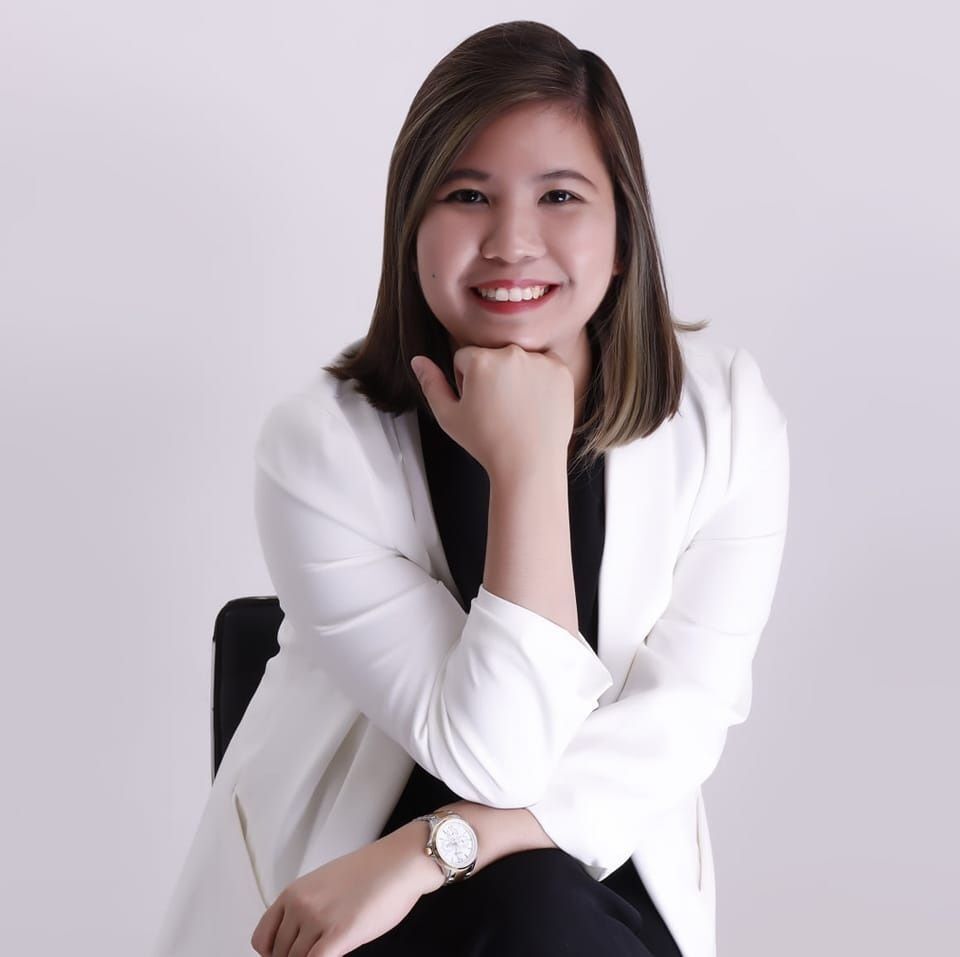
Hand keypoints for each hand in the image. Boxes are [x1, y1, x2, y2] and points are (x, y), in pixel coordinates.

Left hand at [250, 832, 428, 956]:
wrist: (399, 863)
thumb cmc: (372, 871)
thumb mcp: (326, 884)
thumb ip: (308, 908)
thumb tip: (299, 939)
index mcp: (294, 892)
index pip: (262, 937)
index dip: (272, 954)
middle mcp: (301, 904)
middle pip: (281, 954)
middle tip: (316, 952)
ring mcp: (318, 919)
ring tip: (330, 950)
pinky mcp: (338, 934)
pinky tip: (334, 956)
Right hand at [411, 343, 573, 480]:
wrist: (530, 464)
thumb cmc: (487, 444)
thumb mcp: (448, 417)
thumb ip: (431, 384)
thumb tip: (418, 360)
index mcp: (481, 360)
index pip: (464, 358)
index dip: (465, 383)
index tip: (476, 405)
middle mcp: (511, 353)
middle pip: (491, 356)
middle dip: (490, 376)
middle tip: (497, 410)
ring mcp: (539, 360)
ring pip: (517, 359)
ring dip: (515, 376)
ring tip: (516, 410)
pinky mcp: (560, 370)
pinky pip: (543, 365)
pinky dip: (539, 380)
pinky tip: (534, 405)